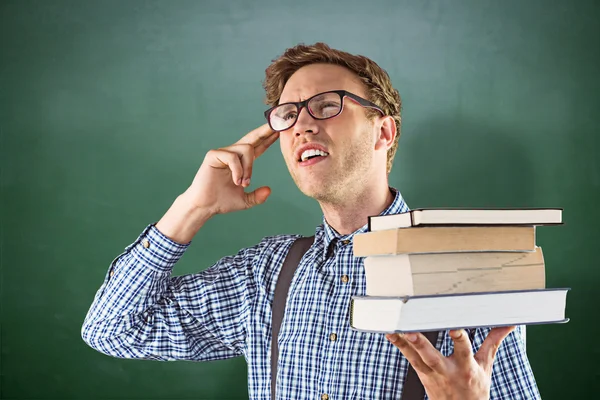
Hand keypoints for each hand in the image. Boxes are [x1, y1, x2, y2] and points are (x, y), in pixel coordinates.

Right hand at [184, 123, 278, 215]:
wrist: (206, 207)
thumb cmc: (222, 202)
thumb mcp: (245, 201)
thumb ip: (257, 196)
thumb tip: (269, 190)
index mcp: (241, 162)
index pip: (258, 147)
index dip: (268, 139)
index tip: (280, 130)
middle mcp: (233, 154)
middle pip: (252, 138)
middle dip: (265, 131)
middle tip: (276, 124)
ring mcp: (223, 153)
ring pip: (247, 149)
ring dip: (249, 168)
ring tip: (243, 183)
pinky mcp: (214, 155)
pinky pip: (233, 157)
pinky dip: (238, 170)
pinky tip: (236, 181)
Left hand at [386, 326, 515, 399]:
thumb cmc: (475, 387)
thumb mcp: (486, 366)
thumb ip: (493, 342)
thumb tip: (510, 324)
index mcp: (466, 368)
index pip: (463, 350)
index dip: (458, 338)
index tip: (454, 326)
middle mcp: (447, 371)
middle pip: (432, 357)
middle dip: (422, 345)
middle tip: (411, 332)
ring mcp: (431, 374)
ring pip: (416, 358)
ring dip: (404, 343)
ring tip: (393, 328)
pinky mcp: (421, 373)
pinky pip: (408, 358)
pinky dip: (399, 344)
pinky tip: (390, 332)